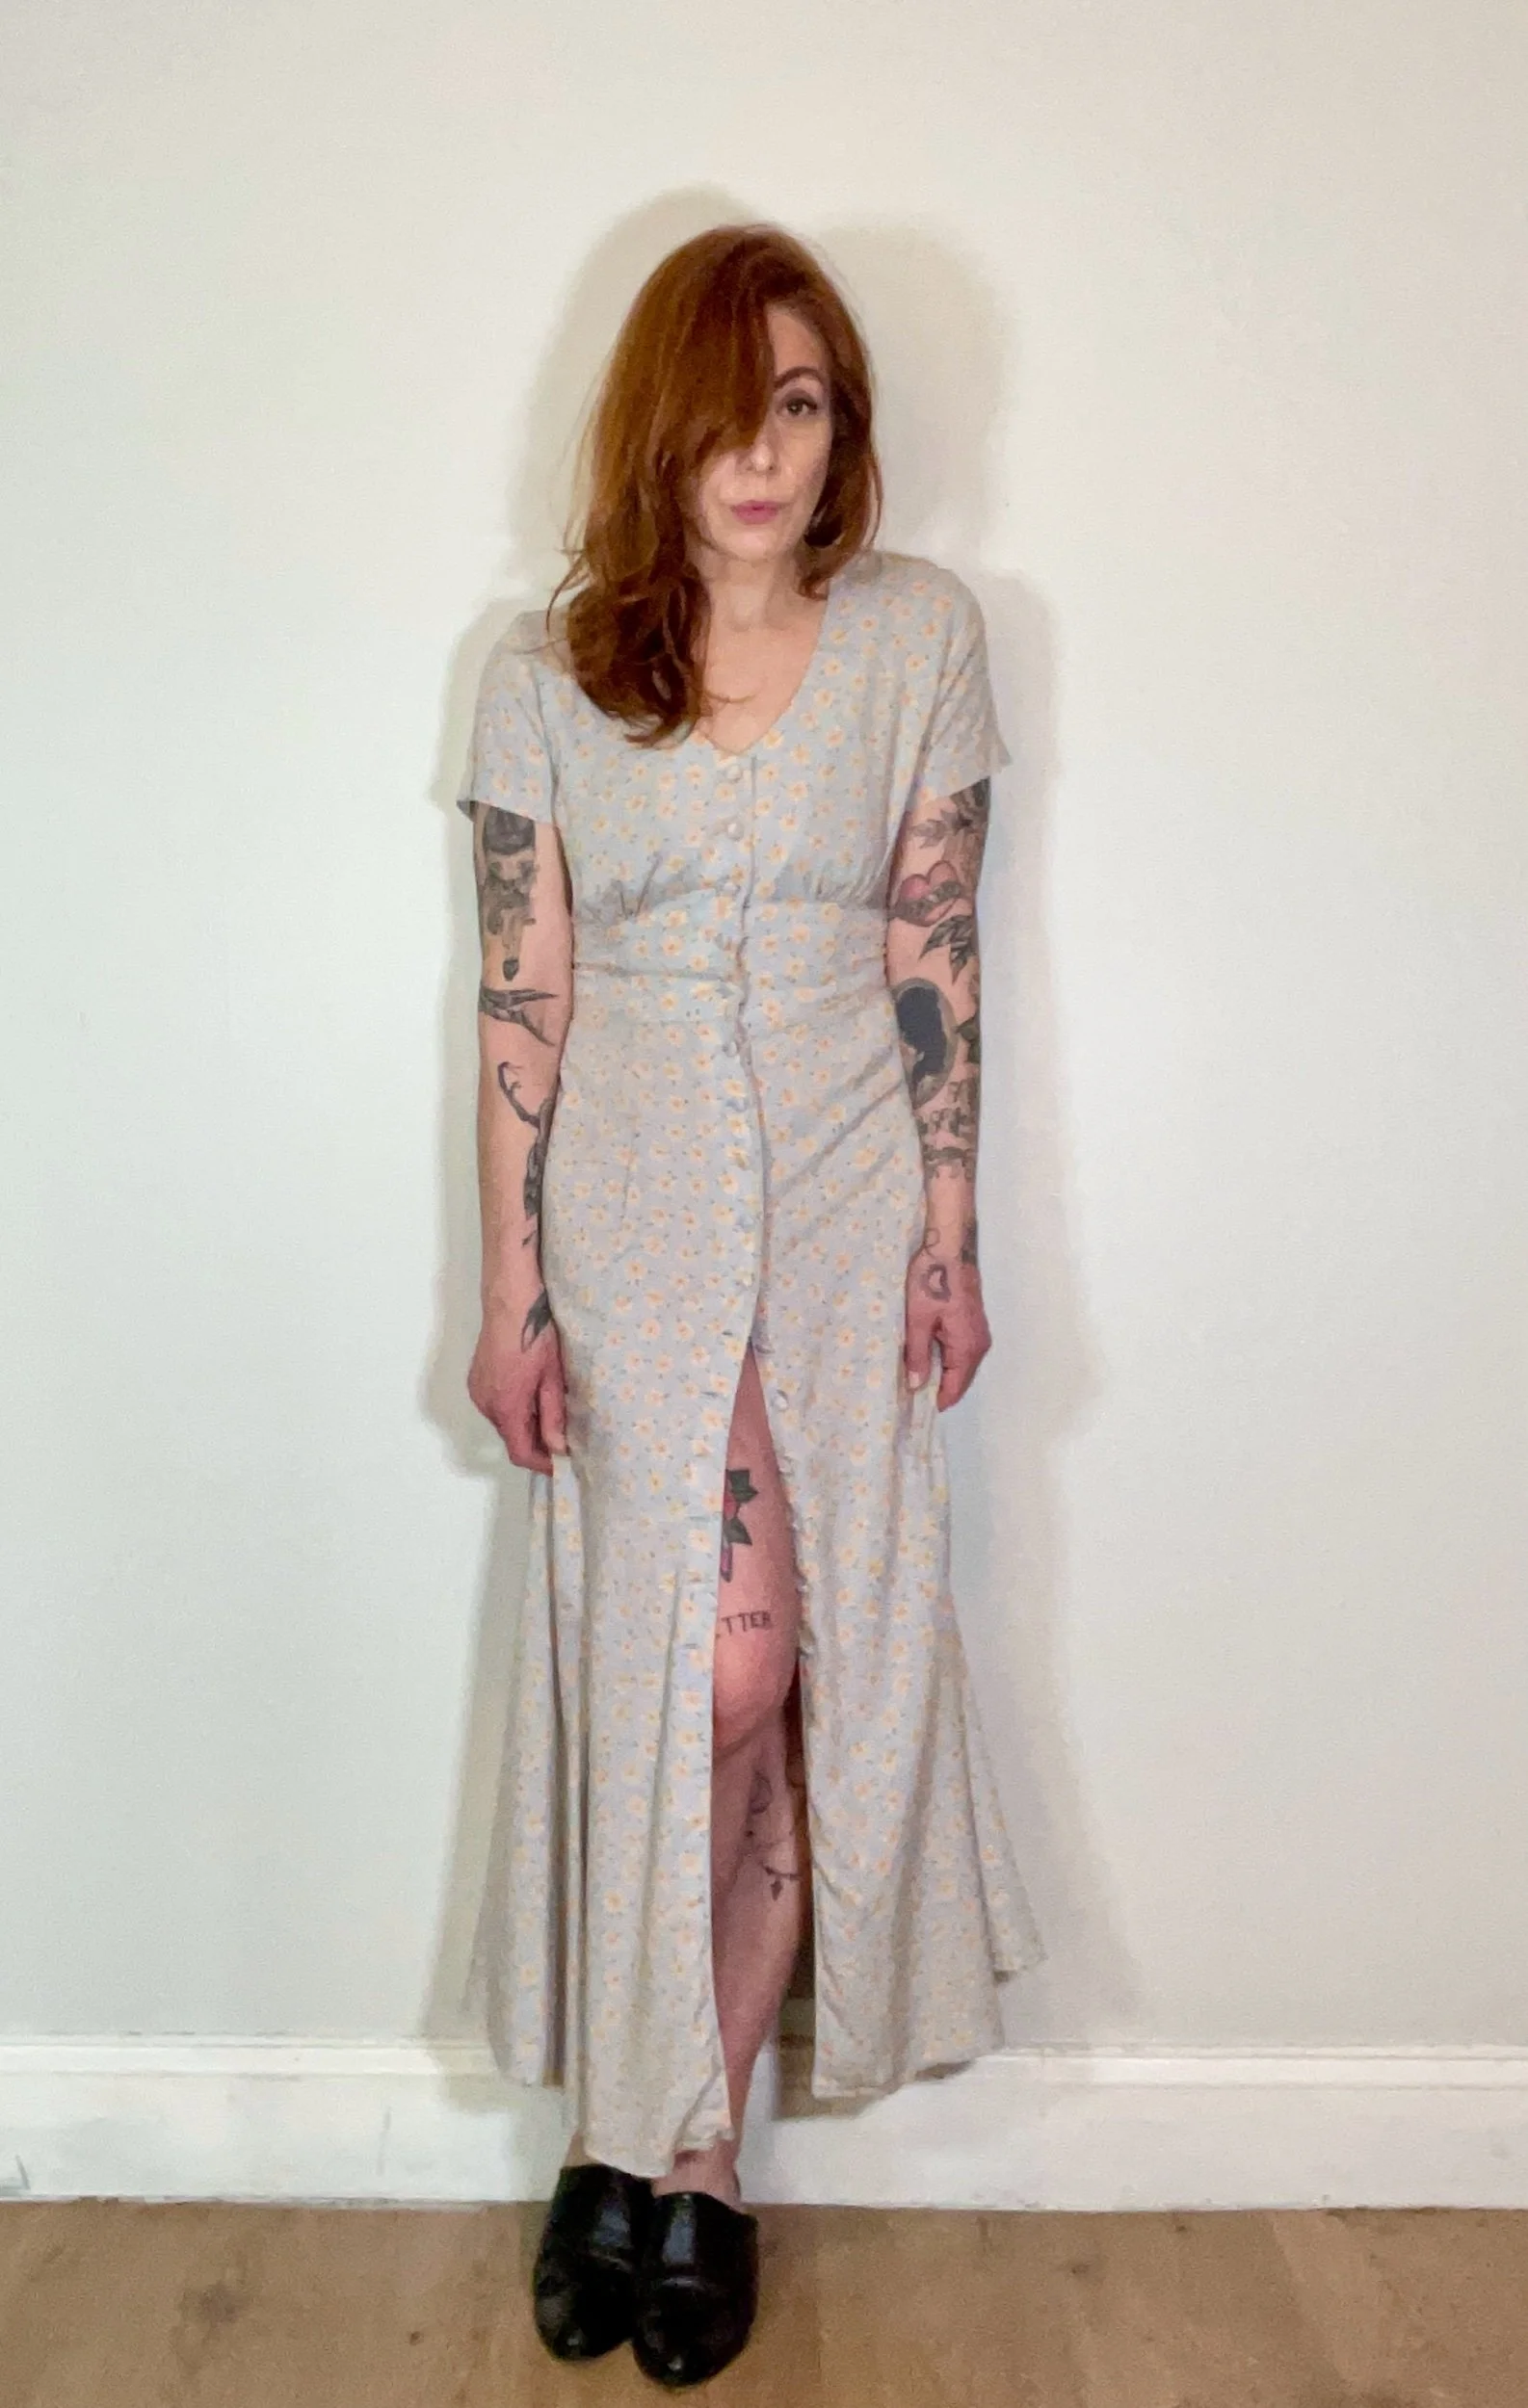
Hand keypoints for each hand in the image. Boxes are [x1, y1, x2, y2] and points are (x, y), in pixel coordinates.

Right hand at [467, 1289, 568, 1472]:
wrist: (510, 1302)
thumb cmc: (535, 1335)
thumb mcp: (552, 1378)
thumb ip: (553, 1416)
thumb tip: (557, 1448)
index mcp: (506, 1406)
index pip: (520, 1452)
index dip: (541, 1464)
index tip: (560, 1464)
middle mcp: (486, 1404)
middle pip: (511, 1437)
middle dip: (535, 1443)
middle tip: (562, 1436)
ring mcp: (478, 1391)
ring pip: (503, 1422)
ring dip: (524, 1425)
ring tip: (550, 1411)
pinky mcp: (477, 1379)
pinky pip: (496, 1406)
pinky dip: (513, 1409)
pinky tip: (531, 1394)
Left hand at [904, 1240, 990, 1409]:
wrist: (950, 1249)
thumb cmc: (932, 1281)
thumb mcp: (918, 1320)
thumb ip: (918, 1355)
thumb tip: (916, 1386)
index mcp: (967, 1348)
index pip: (955, 1387)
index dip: (938, 1401)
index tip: (918, 1412)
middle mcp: (979, 1345)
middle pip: (961, 1379)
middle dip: (941, 1390)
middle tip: (914, 1398)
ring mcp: (979, 1334)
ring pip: (962, 1366)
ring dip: (945, 1375)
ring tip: (919, 1381)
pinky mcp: (974, 1324)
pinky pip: (963, 1352)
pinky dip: (949, 1361)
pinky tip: (930, 1358)